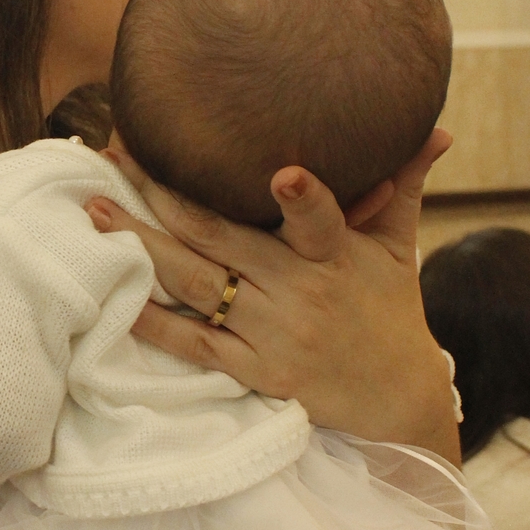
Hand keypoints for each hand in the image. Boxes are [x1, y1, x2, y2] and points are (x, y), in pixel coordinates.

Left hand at [87, 132, 459, 461]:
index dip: (303, 198)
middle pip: (221, 238)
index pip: (320, 219)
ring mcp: (273, 334)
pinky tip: (116, 295)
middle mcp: (301, 292)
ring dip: (140, 245)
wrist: (395, 400)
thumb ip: (402, 184)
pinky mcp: (254, 371)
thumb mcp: (397, 248)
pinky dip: (154, 321)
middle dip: (163, 195)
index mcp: (336, 254)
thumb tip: (434, 129)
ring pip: (195, 284)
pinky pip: (194, 343)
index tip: (282, 173)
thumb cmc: (390, 310)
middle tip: (115, 157)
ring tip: (95, 211)